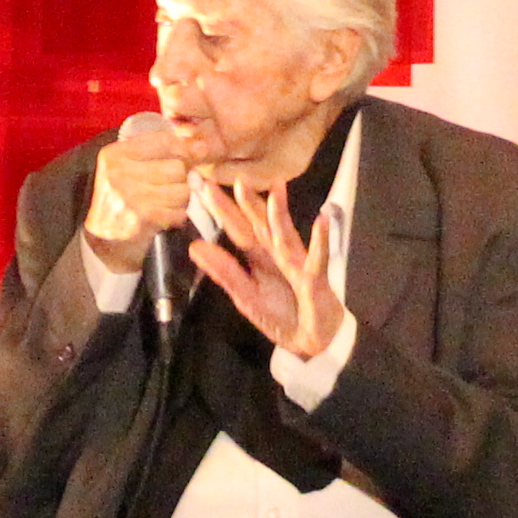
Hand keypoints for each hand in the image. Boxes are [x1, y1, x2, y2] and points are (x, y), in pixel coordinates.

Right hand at [84, 114, 193, 270]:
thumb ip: (160, 153)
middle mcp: (119, 172)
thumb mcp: (128, 170)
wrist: (104, 243)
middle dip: (181, 180)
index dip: (184, 149)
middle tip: (168, 191)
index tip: (194, 156)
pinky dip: (177, 217)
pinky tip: (164, 219)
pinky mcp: (142, 217)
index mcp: (114, 154)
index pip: (162, 141)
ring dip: (180, 201)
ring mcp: (130, 195)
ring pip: (182, 190)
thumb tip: (201, 147)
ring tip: (165, 205)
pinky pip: (179, 211)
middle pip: (177, 167)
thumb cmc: (122, 202)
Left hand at [187, 177, 344, 362]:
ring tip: (275, 190)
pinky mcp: (314, 279)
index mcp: (258, 257)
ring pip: (286, 236)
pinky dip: (320, 241)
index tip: (205, 187)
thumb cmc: (280, 314)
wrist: (311, 341)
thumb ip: (224, 272)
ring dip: (281, 215)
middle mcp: (277, 254)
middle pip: (260, 225)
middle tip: (237, 176)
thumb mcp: (246, 296)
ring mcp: (297, 263)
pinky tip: (321, 221)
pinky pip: (316, 259)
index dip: (223, 210)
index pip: (237, 230)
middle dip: (249, 202)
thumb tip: (195, 246)